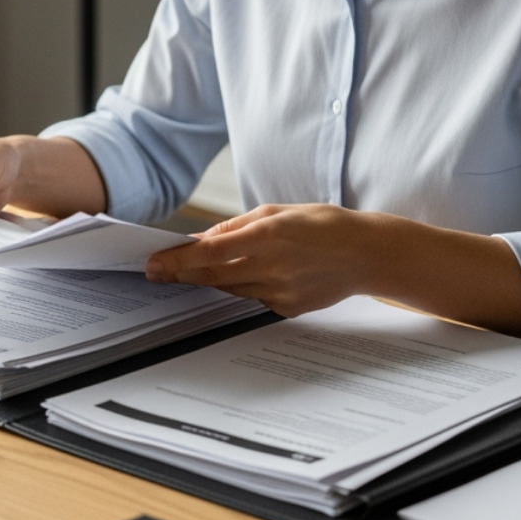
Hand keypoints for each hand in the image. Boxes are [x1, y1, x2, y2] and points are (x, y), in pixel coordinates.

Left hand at [144, 203, 379, 315]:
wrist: (366, 254)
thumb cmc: (322, 225)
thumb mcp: (277, 212)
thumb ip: (237, 227)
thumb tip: (202, 239)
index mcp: (267, 236)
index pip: (209, 253)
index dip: (177, 260)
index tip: (154, 263)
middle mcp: (271, 268)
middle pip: (212, 275)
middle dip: (180, 273)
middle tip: (155, 271)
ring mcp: (280, 292)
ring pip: (229, 288)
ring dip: (207, 279)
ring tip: (188, 271)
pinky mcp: (287, 308)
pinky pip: (251, 298)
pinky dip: (240, 286)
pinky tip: (239, 276)